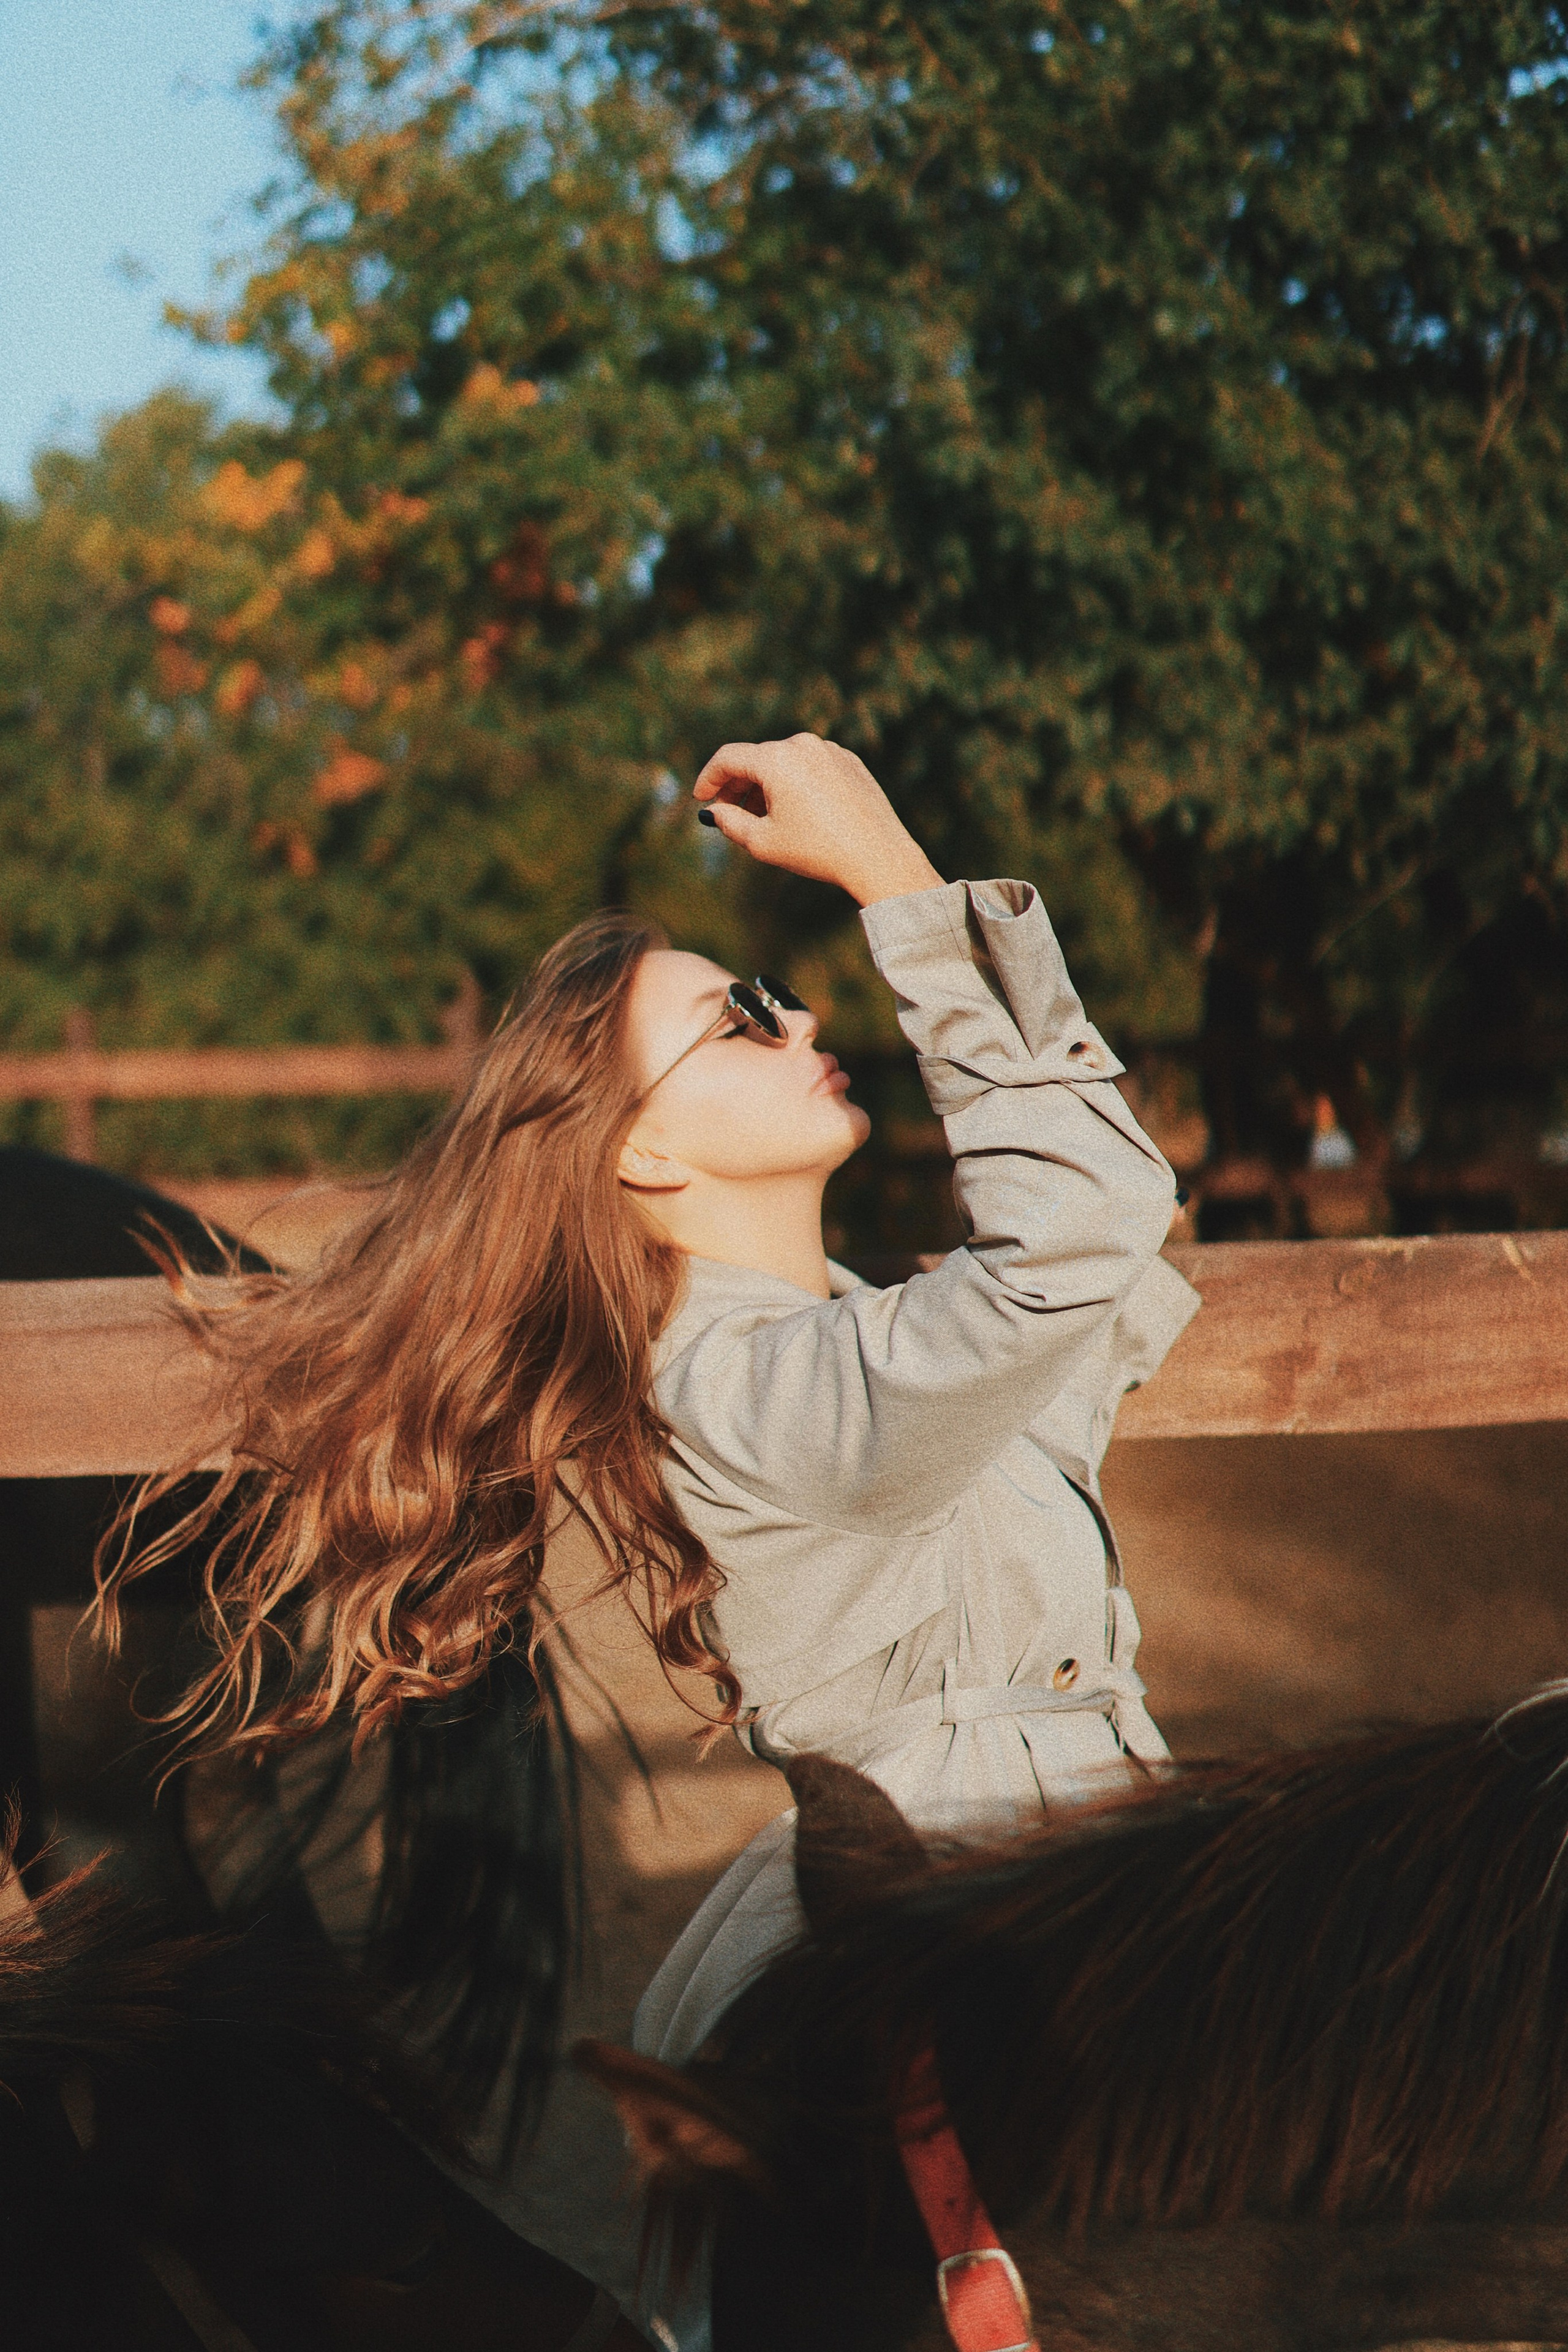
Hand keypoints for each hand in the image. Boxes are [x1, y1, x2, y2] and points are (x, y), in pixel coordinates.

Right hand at [692, 734, 943, 905]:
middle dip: (738, 785)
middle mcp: (803, 745)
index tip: (701, 797)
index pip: (729, 758)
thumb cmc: (818, 851)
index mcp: (777, 759)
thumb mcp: (763, 842)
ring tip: (765, 817)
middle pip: (757, 759)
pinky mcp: (850, 762)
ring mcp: (830, 751)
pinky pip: (812, 767)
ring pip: (785, 762)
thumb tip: (713, 811)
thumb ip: (730, 823)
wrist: (878, 856)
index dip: (708, 778)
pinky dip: (796, 783)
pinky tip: (798, 812)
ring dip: (767, 785)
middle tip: (729, 811)